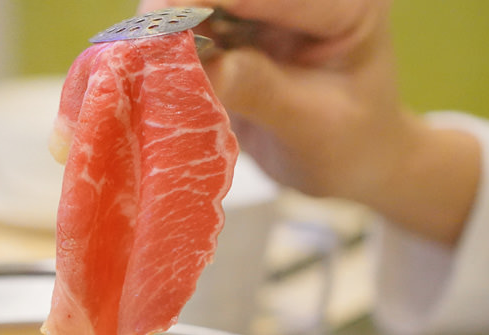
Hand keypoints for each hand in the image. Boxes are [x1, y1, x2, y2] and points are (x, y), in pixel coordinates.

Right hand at [138, 0, 479, 244]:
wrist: (353, 164)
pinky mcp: (240, 29)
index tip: (161, 14)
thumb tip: (200, 66)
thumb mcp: (311, 125)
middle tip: (139, 38)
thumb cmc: (348, 147)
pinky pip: (193, 25)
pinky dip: (167, 42)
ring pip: (204, 2)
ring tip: (135, 54)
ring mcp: (269, 9)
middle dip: (181, 7)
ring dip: (167, 23)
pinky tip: (144, 62)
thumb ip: (260, 90)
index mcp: (347, 2)